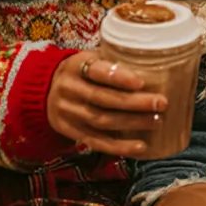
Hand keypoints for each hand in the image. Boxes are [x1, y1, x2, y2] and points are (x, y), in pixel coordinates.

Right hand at [46, 50, 166, 157]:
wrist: (44, 90)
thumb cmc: (80, 72)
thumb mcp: (89, 58)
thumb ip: (111, 61)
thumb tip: (153, 62)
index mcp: (74, 66)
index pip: (97, 71)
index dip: (119, 78)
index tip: (141, 82)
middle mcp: (68, 90)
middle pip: (103, 99)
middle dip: (135, 103)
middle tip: (160, 103)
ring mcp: (68, 113)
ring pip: (102, 121)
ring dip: (132, 123)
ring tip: (156, 120)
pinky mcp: (70, 131)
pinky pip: (96, 142)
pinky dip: (119, 146)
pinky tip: (140, 146)